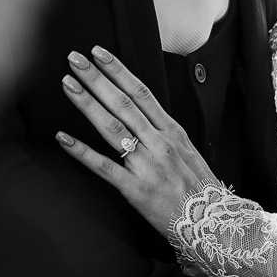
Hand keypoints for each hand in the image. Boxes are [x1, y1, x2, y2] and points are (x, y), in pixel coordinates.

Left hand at [56, 46, 218, 233]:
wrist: (213, 223)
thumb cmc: (199, 189)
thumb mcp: (188, 151)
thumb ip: (164, 133)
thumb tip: (141, 114)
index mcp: (172, 131)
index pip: (141, 92)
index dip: (118, 70)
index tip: (99, 53)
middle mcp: (159, 142)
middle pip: (123, 103)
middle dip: (97, 78)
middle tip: (75, 59)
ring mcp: (146, 164)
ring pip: (112, 127)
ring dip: (87, 103)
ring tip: (68, 85)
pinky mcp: (134, 189)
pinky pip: (104, 166)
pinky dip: (81, 151)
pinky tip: (63, 137)